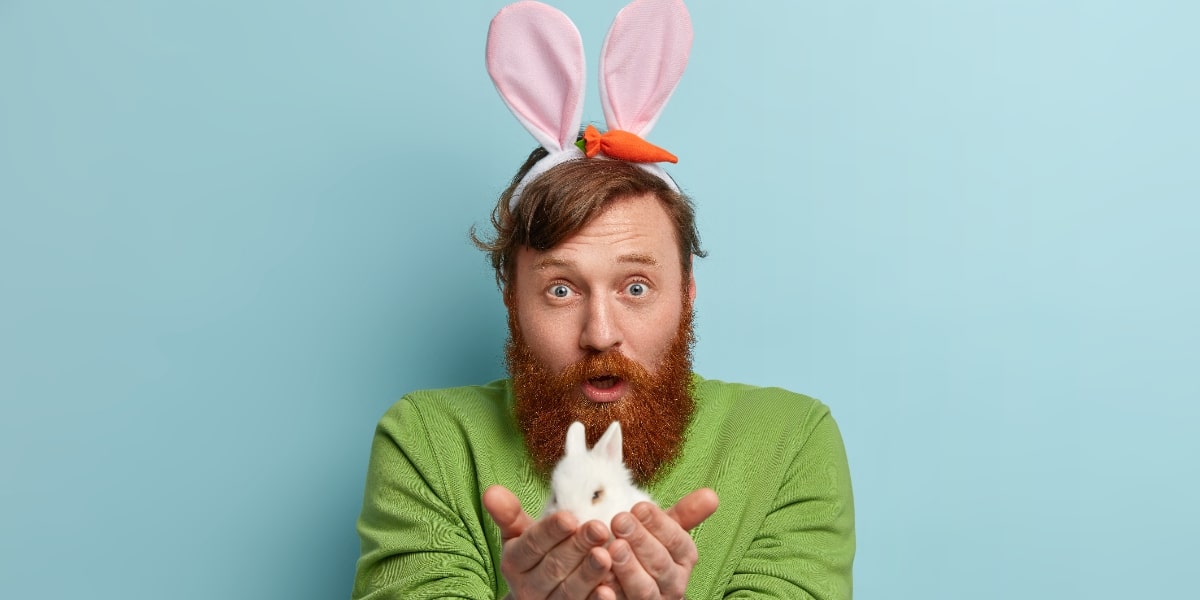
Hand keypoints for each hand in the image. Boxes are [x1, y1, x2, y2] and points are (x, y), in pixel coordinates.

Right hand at [483, 485, 618, 599]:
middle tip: (598, 529)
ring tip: (607, 555)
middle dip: (576, 547)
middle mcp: (528, 588)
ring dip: (588, 574)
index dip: (550, 532)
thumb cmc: (535, 553)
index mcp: (514, 563)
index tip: (569, 517)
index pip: (531, 545)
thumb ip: (509, 514)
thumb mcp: (519, 533)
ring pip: (569, 591)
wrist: (541, 594)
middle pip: (553, 567)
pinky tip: (610, 589)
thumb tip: (491, 491)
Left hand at [606, 488, 718, 599]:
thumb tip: (711, 495)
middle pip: (660, 564)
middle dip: (640, 541)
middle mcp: (672, 585)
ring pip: (644, 590)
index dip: (659, 524)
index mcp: (684, 560)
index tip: (638, 507)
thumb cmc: (646, 552)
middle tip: (619, 521)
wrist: (627, 587)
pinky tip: (600, 586)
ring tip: (610, 549)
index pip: (678, 541)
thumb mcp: (664, 532)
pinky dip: (612, 598)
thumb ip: (685, 514)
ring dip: (628, 570)